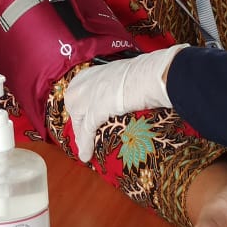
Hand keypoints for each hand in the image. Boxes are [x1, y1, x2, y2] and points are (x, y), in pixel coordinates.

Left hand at [64, 45, 186, 162]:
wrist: (153, 75)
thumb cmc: (148, 72)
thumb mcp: (128, 74)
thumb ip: (121, 82)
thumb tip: (131, 91)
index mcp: (97, 71)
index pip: (79, 88)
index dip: (81, 104)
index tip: (84, 116)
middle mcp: (88, 81)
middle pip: (73, 103)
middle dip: (77, 119)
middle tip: (84, 133)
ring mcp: (90, 95)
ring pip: (78, 118)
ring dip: (80, 135)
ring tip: (84, 149)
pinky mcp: (95, 110)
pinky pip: (86, 131)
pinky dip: (85, 145)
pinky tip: (86, 156)